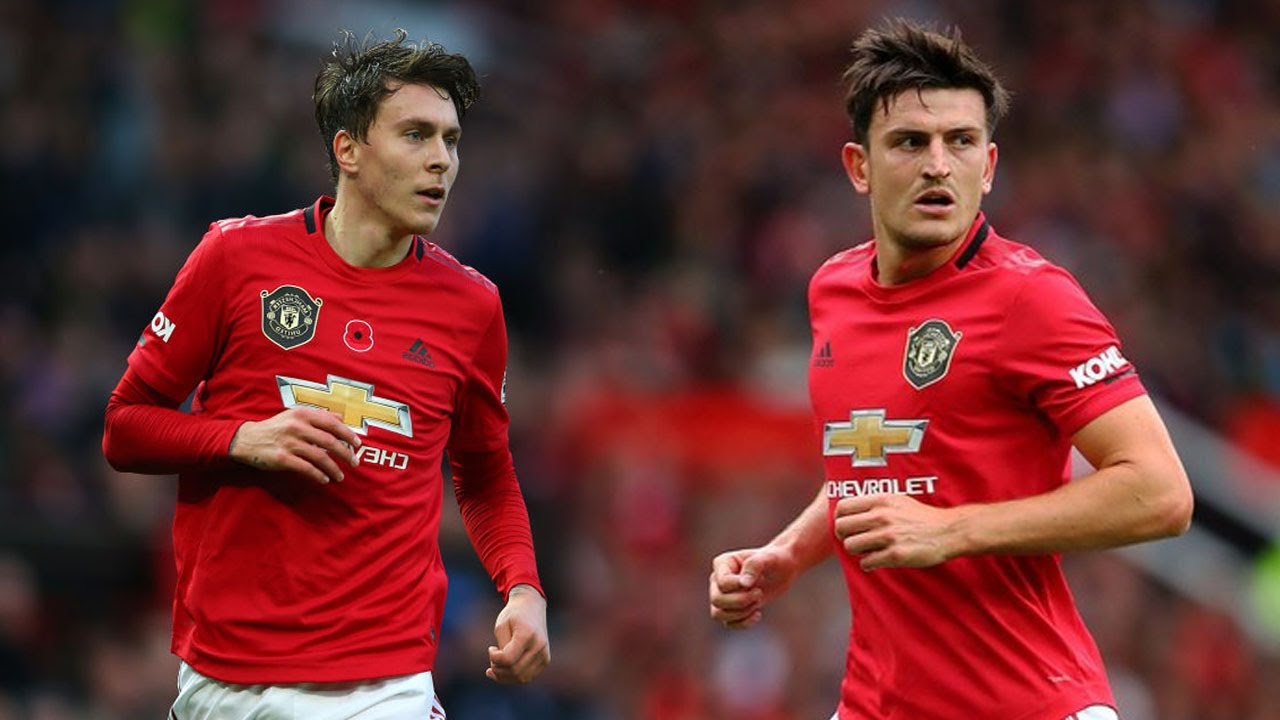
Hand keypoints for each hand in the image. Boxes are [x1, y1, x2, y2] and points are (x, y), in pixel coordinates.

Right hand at [229, 407, 360, 483]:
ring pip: (320, 457)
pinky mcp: (282, 458)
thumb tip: (341, 417)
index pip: (332, 423)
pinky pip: (306, 468)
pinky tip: (324, 480)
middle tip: (354, 463)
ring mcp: (289, 443)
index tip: (357, 444)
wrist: (247, 440)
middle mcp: (297, 426)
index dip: (347, 434)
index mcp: (302, 414)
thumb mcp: (295, 416)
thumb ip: (318, 416)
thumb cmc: (276, 427)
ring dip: (333, 468)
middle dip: (345, 454)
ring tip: (340, 476)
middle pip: (329, 441)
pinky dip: (318, 475)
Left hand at [487, 584, 549, 683]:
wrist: (532, 607)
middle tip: (493, 657)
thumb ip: (502, 648)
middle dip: (498, 669)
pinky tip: (505, 669)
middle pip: (515, 671)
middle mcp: (539, 646)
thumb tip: (501, 668)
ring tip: (496, 665)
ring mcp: (544, 654)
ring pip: (522, 678)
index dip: (494, 658)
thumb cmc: (513, 615)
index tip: (491, 648)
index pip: (508, 659)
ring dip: (505, 676)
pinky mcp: (545, 660)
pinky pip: (527, 677)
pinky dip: (514, 677)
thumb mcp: (501, 627)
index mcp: (527, 634)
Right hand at [708, 546, 797, 629]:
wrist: (782, 570)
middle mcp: (717, 579)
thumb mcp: (769, 558)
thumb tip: (744, 583)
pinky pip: (728, 624)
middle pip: (717, 600)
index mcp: (723, 563)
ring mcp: (722, 595)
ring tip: (758, 601)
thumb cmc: (775, 559)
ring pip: (718, 614)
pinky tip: (758, 613)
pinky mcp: (730, 609)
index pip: (722, 583)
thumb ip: (754, 565)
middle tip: (759, 593)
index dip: (738, 587)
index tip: (757, 583)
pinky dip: (744, 623)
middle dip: (741, 601)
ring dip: (742, 612)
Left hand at [833, 494, 957, 569]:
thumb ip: (873, 504)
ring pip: (851, 546)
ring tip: (868, 550)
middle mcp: (881, 516)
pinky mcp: (895, 555)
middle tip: (854, 540)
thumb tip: (848, 511)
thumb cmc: (921, 517)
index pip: (842, 507)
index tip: (846, 526)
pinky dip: (869, 564)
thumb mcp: (897, 500)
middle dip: (844, 536)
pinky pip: (866, 562)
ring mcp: (888, 536)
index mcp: (880, 500)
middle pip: (841, 528)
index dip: (839, 519)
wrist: (948, 531)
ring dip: (857, 551)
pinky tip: (877, 560)